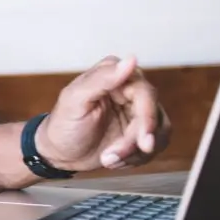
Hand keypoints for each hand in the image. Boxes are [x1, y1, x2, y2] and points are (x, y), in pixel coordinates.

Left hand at [37, 55, 172, 171]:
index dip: (147, 117)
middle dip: (135, 141)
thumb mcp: (75, 99)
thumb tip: (130, 60)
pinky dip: (137, 157)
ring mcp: (138, 111)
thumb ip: (101, 78)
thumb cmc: (63, 124)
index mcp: (114, 75)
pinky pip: (157, 144)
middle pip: (154, 115)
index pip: (145, 92)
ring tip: (108, 159)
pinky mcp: (142, 130)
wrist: (60, 153)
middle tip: (114, 156)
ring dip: (134, 152)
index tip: (143, 141)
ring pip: (158, 132)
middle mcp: (130, 90)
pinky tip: (116, 159)